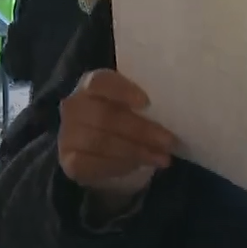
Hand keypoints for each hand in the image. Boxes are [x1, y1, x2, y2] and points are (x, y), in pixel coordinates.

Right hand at [58, 70, 176, 201]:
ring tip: (162, 157)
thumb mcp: (136, 105)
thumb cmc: (127, 117)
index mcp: (92, 85)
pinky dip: (118, 165)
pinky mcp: (69, 160)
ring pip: (100, 142)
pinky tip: (137, 165)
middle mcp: (74, 106)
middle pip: (104, 116)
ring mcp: (67, 134)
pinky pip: (92, 164)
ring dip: (135, 151)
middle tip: (169, 141)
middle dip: (141, 130)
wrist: (101, 149)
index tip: (146, 102)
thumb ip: (147, 103)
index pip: (100, 82)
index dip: (122, 90)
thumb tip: (178, 111)